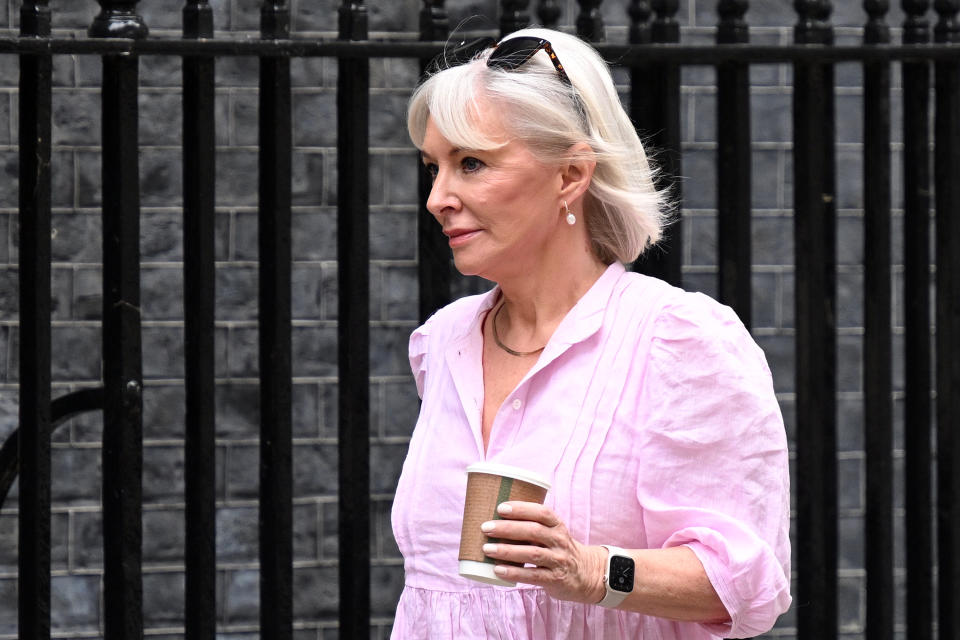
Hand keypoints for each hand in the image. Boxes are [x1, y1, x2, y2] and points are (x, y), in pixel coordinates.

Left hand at [480, 501, 606, 603]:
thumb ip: (532, 525)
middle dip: (508, 528)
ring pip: (532, 553)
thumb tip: (495, 519)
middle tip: (486, 527)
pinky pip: (532, 575)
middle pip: (533, 531)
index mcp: (557, 525)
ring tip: (487, 549)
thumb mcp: (553, 533)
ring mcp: (558, 560)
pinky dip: (514, 572)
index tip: (501, 507)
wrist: (585, 574)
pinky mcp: (555, 579)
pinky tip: (498, 570)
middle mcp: (559, 541)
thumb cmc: (558, 549)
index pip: (542, 513)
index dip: (522, 508)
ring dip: (507, 551)